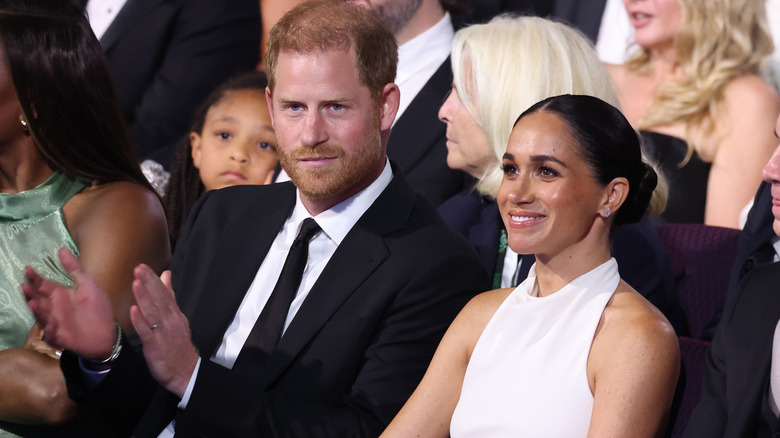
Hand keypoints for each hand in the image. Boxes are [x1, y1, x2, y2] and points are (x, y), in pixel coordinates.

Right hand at [22, 248, 116, 359]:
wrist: (107, 333)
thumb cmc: (97, 308)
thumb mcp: (88, 285)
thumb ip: (75, 269)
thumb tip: (62, 249)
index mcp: (60, 295)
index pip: (43, 284)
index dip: (35, 277)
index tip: (28, 268)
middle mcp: (54, 308)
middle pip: (38, 299)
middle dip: (30, 293)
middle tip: (24, 285)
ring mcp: (55, 323)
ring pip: (42, 316)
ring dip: (37, 310)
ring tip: (32, 302)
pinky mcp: (61, 337)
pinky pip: (52, 334)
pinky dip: (49, 330)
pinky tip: (50, 325)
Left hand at [130, 265, 198, 397]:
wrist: (185, 371)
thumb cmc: (177, 344)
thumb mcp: (176, 317)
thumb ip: (169, 296)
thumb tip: (166, 275)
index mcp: (174, 314)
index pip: (164, 293)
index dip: (153, 279)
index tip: (143, 267)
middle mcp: (170, 321)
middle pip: (159, 299)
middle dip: (149, 283)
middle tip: (139, 269)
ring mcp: (163, 333)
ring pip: (153, 312)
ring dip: (145, 298)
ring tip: (136, 284)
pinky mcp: (155, 346)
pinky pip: (147, 332)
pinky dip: (140, 321)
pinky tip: (134, 311)